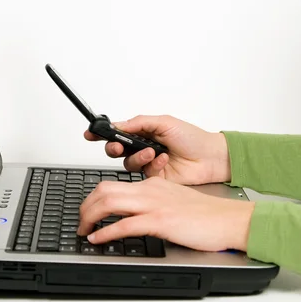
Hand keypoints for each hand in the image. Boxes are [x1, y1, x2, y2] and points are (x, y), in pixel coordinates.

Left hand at [78, 177, 254, 251]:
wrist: (228, 219)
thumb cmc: (205, 214)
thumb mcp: (173, 201)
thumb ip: (152, 204)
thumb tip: (134, 216)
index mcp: (152, 185)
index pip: (112, 184)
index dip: (93, 198)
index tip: (87, 211)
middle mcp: (149, 190)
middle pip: (104, 189)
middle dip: (85, 206)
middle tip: (80, 222)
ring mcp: (154, 204)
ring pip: (109, 202)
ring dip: (89, 216)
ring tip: (83, 230)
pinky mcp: (160, 220)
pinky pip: (124, 225)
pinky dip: (106, 232)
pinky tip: (98, 239)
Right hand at [84, 115, 230, 184]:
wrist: (210, 158)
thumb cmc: (192, 138)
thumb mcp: (164, 122)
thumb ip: (139, 122)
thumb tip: (119, 124)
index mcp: (143, 132)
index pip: (117, 132)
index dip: (102, 134)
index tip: (90, 134)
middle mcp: (142, 148)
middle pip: (116, 150)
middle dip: (114, 147)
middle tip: (119, 145)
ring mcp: (147, 164)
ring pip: (127, 164)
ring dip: (138, 156)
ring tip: (153, 151)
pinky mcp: (153, 179)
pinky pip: (143, 174)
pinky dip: (153, 165)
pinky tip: (165, 160)